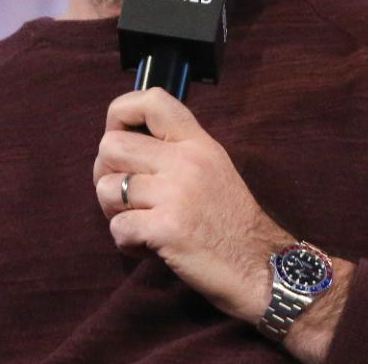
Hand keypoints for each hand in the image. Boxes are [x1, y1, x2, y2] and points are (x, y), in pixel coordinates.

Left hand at [92, 88, 288, 322]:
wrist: (262, 266)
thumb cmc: (230, 222)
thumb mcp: (212, 168)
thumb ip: (174, 151)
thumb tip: (121, 143)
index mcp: (197, 143)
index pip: (151, 100)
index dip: (121, 113)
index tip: (119, 136)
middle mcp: (186, 161)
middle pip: (111, 145)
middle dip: (105, 173)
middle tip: (124, 195)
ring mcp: (176, 194)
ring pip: (106, 187)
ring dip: (113, 211)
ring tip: (139, 222)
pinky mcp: (167, 229)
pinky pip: (118, 227)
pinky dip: (126, 242)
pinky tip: (148, 246)